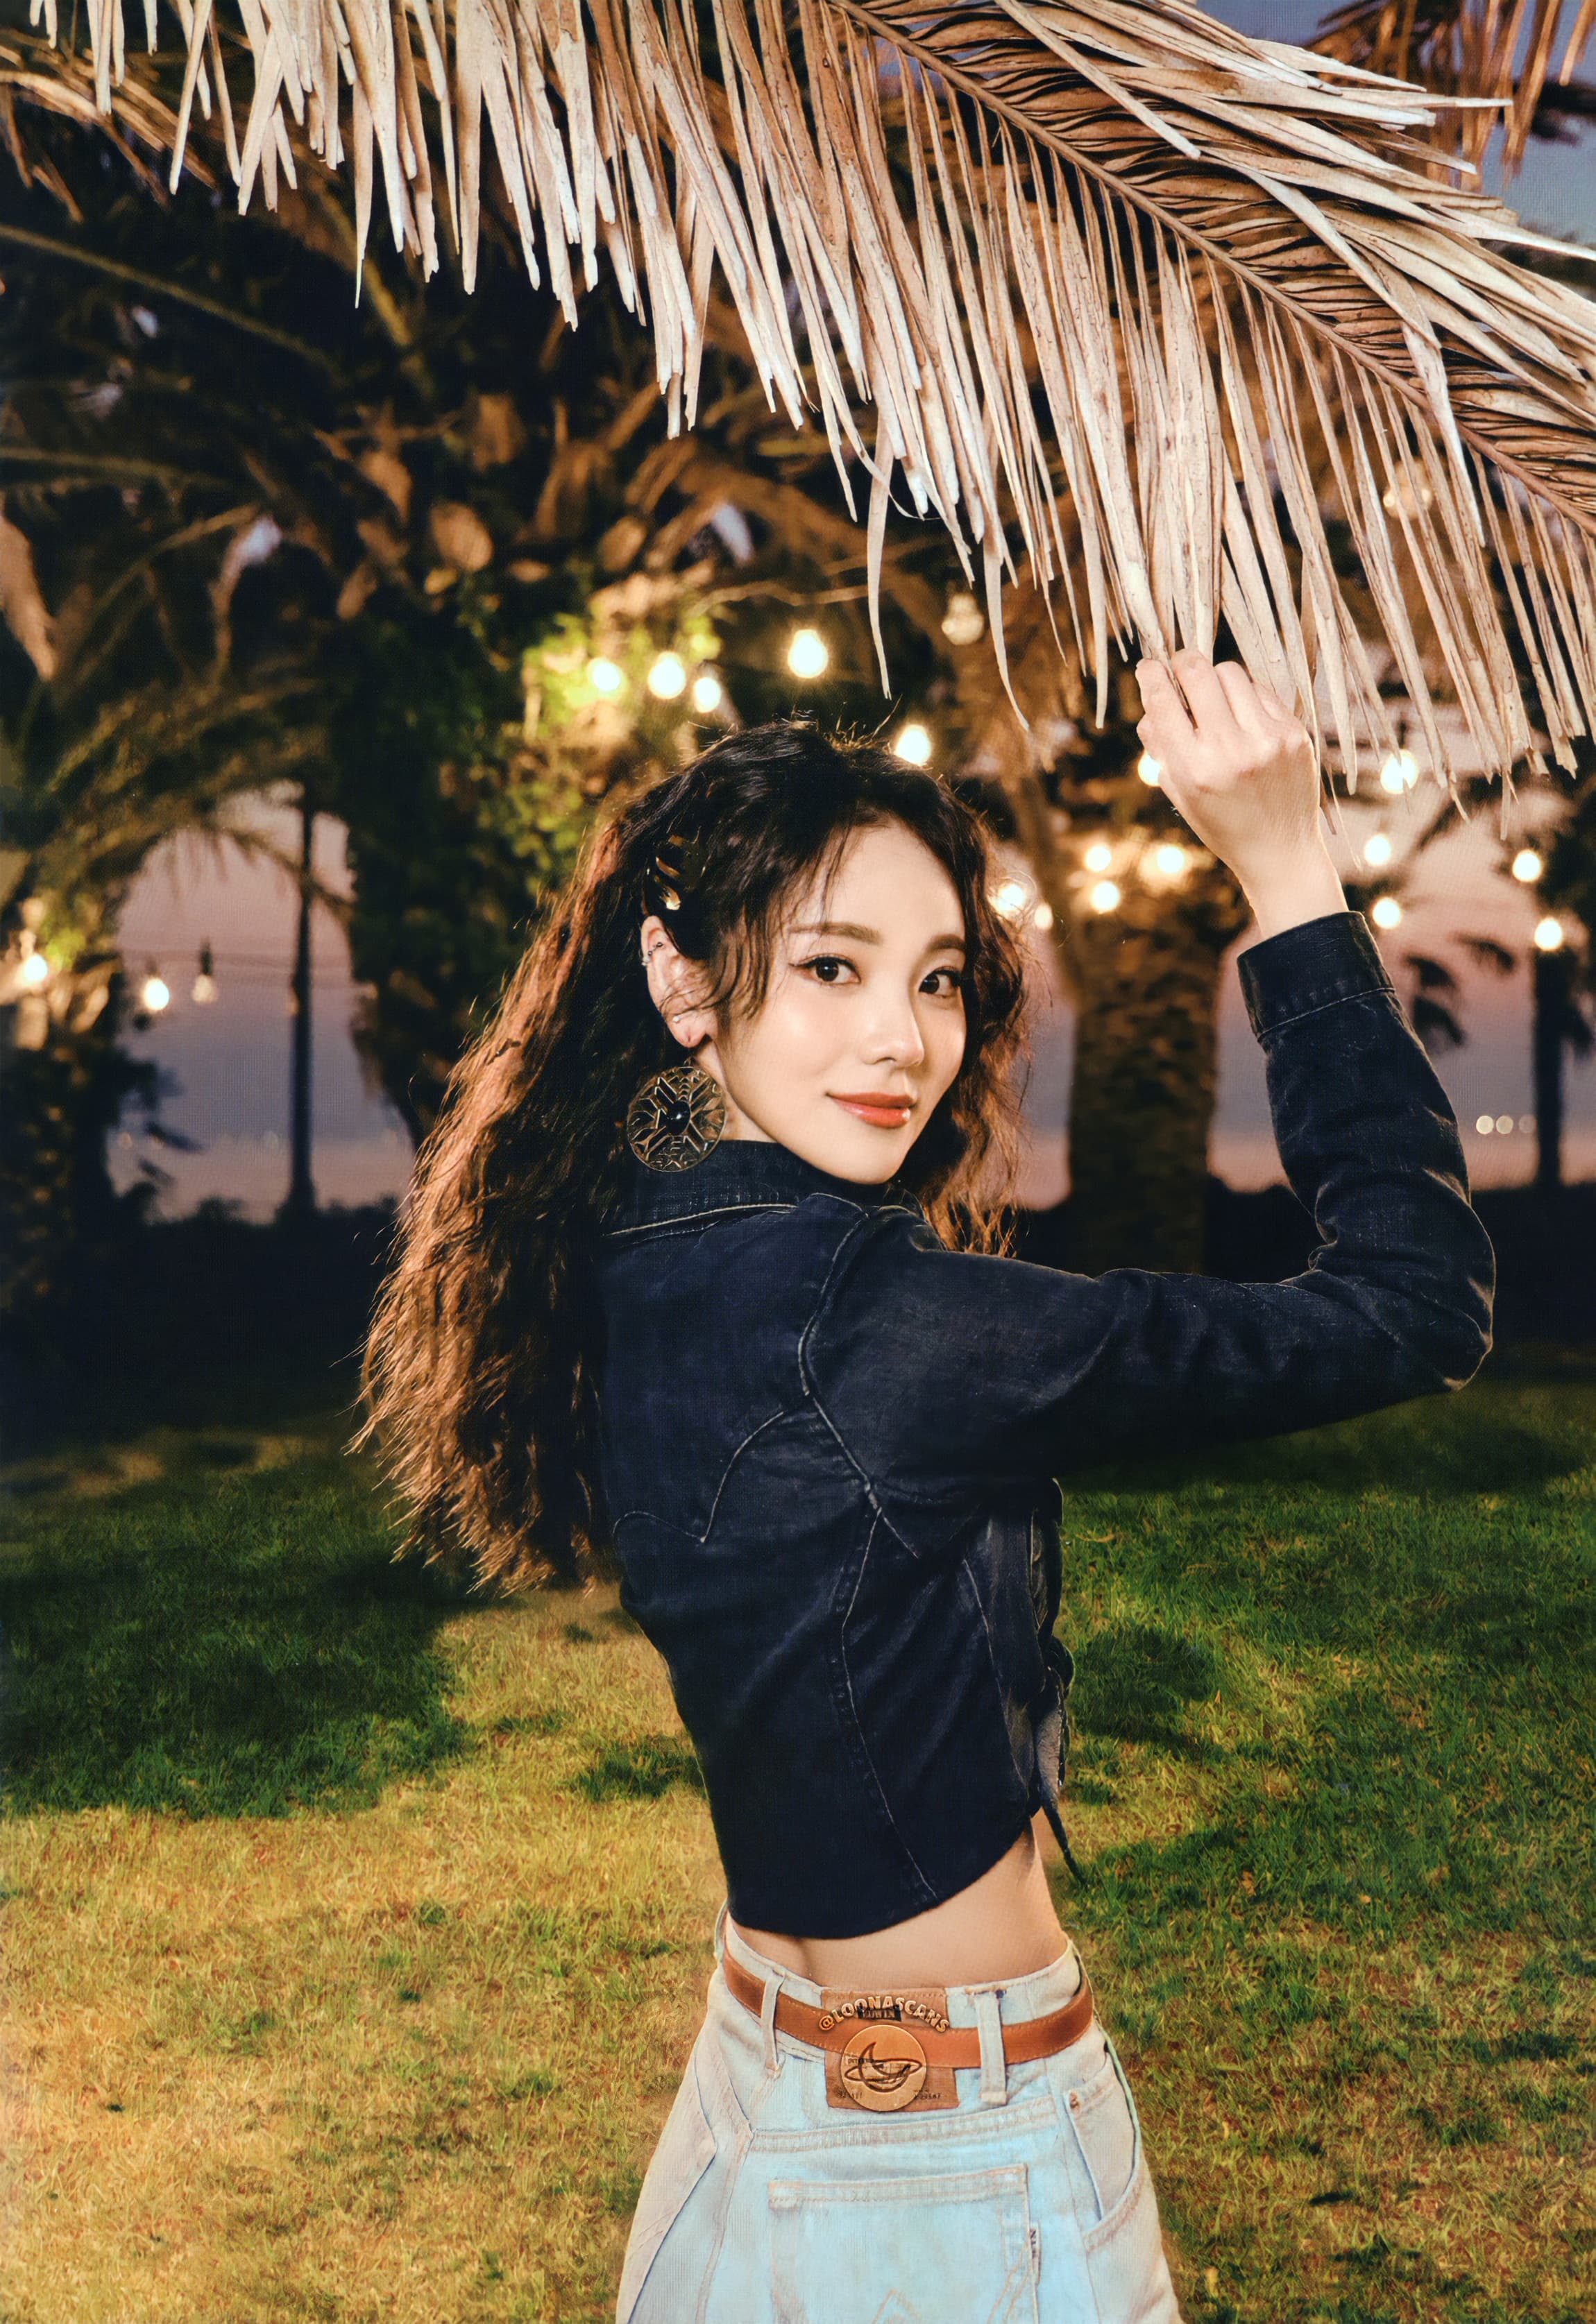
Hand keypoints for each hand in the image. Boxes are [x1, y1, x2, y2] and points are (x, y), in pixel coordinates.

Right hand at [1135, 652, 1344, 939]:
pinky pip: (1260, 691)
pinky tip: (1243, 717)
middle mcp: (1230, 751)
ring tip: (1215, 699)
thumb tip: (1151, 699)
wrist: (1280, 851)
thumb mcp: (1180, 794)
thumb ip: (1161, 748)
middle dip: (1182, 662)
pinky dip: (1245, 696)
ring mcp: (1266, 739)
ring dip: (1215, 678)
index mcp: (1193, 770)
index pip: (1162, 702)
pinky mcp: (1294, 734)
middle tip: (1180, 667)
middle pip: (1197, 671)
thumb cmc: (1221, 823)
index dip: (1151, 675)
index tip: (1149, 667)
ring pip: (1230, 672)